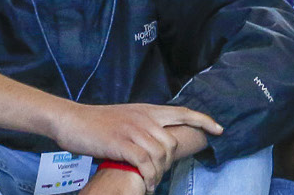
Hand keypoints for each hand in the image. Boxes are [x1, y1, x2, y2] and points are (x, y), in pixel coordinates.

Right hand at [48, 102, 221, 190]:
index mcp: (149, 110)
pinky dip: (149, 175)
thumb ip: (146, 124)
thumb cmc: (99, 122)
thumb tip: (160, 138)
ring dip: (159, 173)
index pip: (184, 112)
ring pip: (160, 154)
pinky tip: (147, 182)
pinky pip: (145, 162)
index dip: (204, 120)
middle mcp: (145, 117)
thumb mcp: (128, 117)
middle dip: (170, 161)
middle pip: (172, 141)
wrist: (73, 120)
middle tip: (160, 174)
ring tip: (152, 183)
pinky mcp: (121, 143)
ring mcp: (134, 130)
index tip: (220, 129)